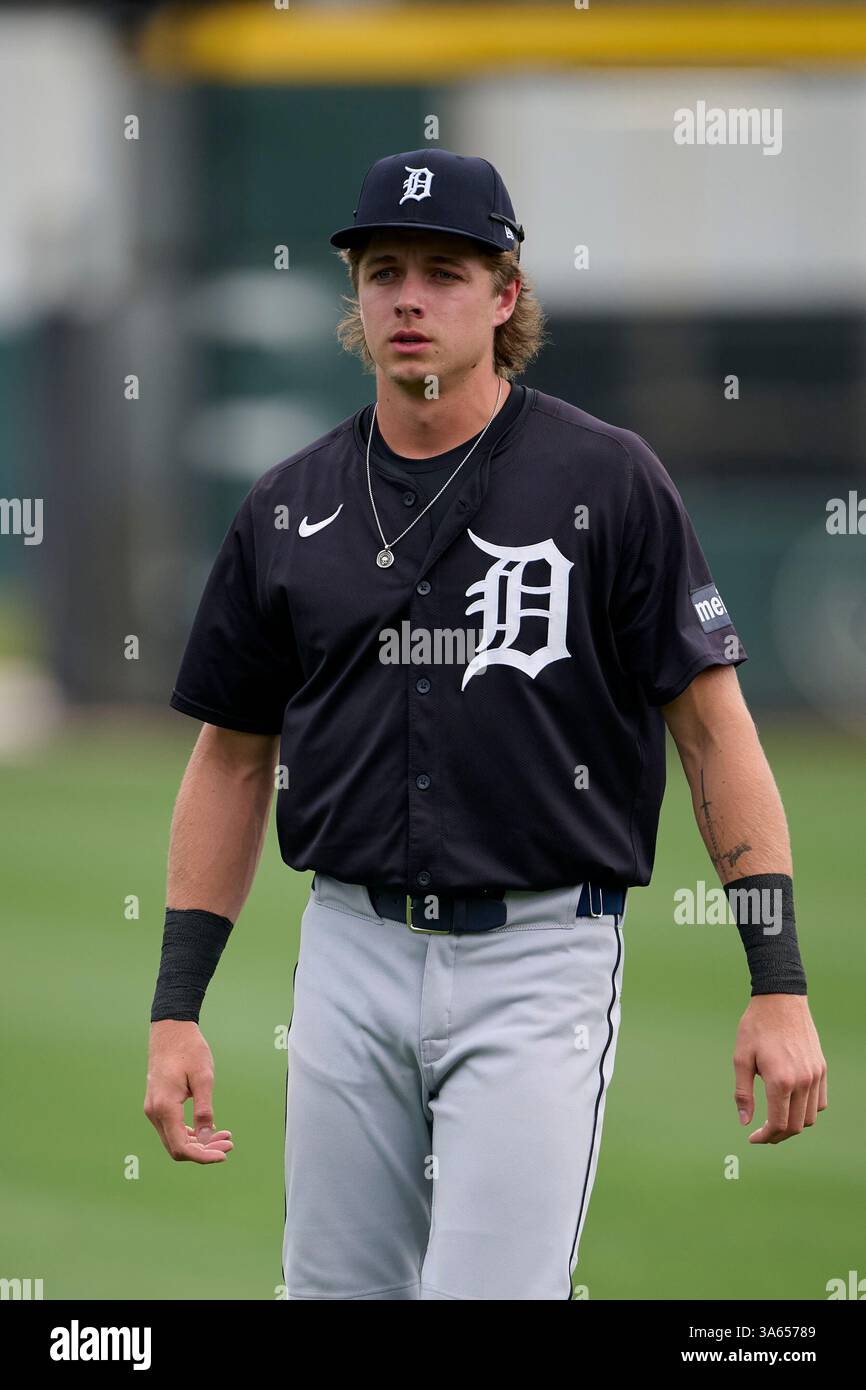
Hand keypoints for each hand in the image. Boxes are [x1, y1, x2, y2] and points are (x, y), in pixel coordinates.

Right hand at [144, 1020, 233, 1162]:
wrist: (171, 1030)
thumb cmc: (189, 1050)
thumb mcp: (203, 1078)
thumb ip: (204, 1109)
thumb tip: (205, 1138)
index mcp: (165, 1106)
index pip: (181, 1146)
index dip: (203, 1156)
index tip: (224, 1154)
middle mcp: (154, 1112)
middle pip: (177, 1147)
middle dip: (203, 1151)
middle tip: (229, 1143)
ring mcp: (153, 1109)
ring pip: (174, 1139)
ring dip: (198, 1143)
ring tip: (224, 1136)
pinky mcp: (157, 1105)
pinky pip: (172, 1128)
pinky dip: (189, 1133)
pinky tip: (209, 1129)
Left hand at [733, 995, 826, 1142]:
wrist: (780, 999)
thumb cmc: (756, 1027)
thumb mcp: (741, 1058)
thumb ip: (743, 1093)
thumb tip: (745, 1122)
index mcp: (780, 1081)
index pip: (778, 1124)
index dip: (765, 1137)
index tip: (753, 1138)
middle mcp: (802, 1081)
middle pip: (795, 1126)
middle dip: (778, 1135)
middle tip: (762, 1133)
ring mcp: (815, 1075)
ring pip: (810, 1117)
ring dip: (793, 1124)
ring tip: (776, 1120)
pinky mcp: (821, 1068)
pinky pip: (820, 1102)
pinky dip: (807, 1110)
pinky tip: (791, 1105)